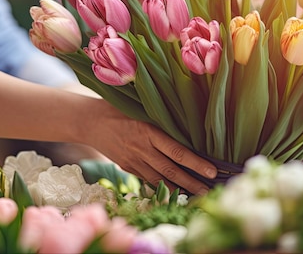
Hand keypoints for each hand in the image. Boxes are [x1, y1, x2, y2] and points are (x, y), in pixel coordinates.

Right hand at [82, 102, 216, 194]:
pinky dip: (163, 187)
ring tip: (197, 195)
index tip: (212, 170)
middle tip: (210, 191)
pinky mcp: (127, 168)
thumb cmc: (119, 108)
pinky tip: (176, 192)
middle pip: (171, 170)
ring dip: (180, 189)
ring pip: (160, 179)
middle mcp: (142, 149)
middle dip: (192, 182)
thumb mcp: (140, 107)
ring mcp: (134, 161)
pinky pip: (148, 180)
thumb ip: (160, 117)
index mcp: (148, 131)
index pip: (177, 152)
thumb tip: (189, 120)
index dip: (196, 163)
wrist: (90, 121)